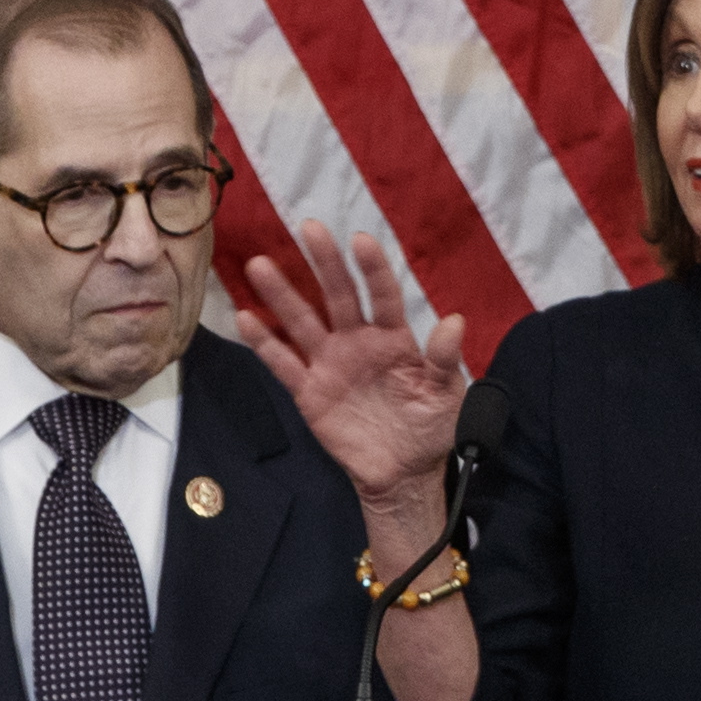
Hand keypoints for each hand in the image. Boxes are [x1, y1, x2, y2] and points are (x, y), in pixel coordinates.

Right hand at [242, 220, 472, 511]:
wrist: (404, 473)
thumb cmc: (431, 426)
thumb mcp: (448, 394)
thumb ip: (445, 359)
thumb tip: (455, 320)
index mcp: (394, 337)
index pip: (383, 296)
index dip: (373, 269)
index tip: (361, 240)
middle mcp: (358, 341)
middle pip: (339, 296)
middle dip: (325, 263)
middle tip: (310, 227)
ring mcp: (331, 364)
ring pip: (303, 322)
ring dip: (282, 294)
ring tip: (260, 265)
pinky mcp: (310, 392)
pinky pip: (284, 364)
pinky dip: (264, 343)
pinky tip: (245, 318)